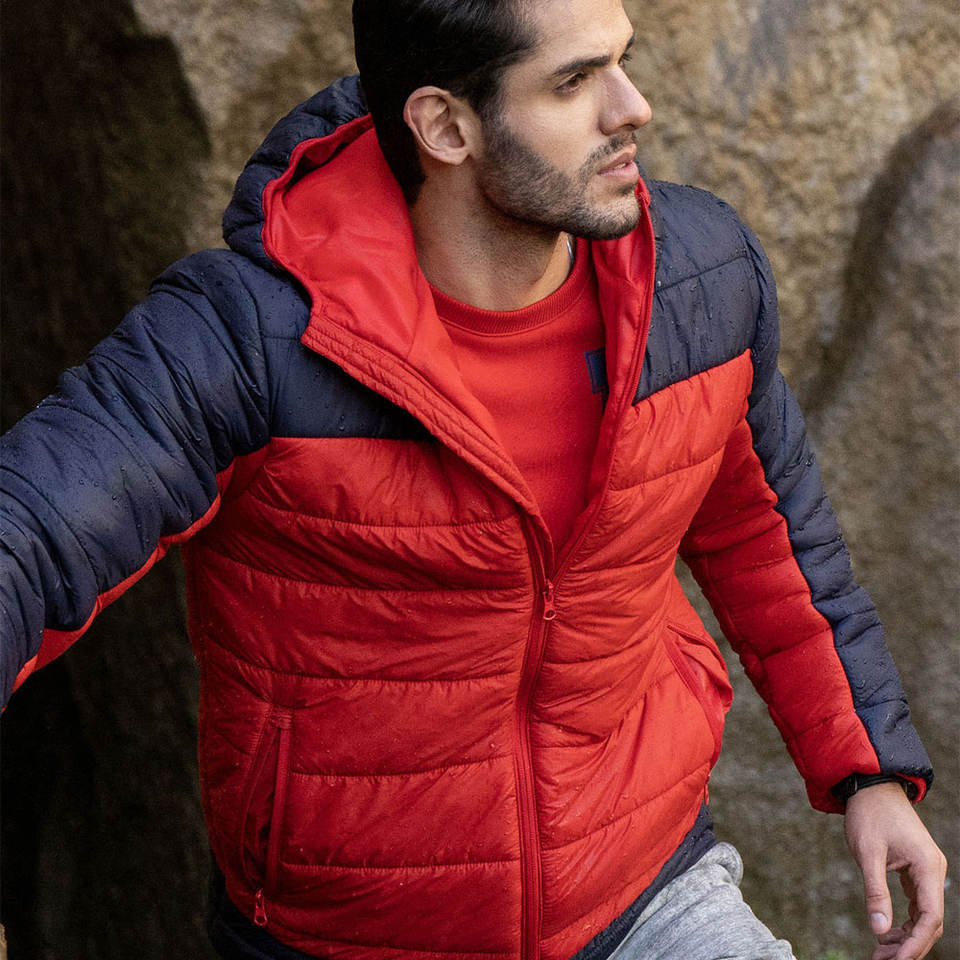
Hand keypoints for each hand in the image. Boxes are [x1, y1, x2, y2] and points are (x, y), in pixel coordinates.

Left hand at [844, 781, 945, 959]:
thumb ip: (875, 891)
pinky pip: (916, 903)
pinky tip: (886, 932)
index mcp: (928, 867)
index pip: (930, 918)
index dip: (915, 944)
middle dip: (910, 945)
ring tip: (882, 952)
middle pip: (930, 921)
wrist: (871, 786)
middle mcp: (934, 871)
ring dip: (906, 935)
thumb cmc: (869, 815)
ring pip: (924, 914)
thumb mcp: (867, 853)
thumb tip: (879, 929)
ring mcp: (927, 870)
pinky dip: (904, 920)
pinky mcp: (916, 868)